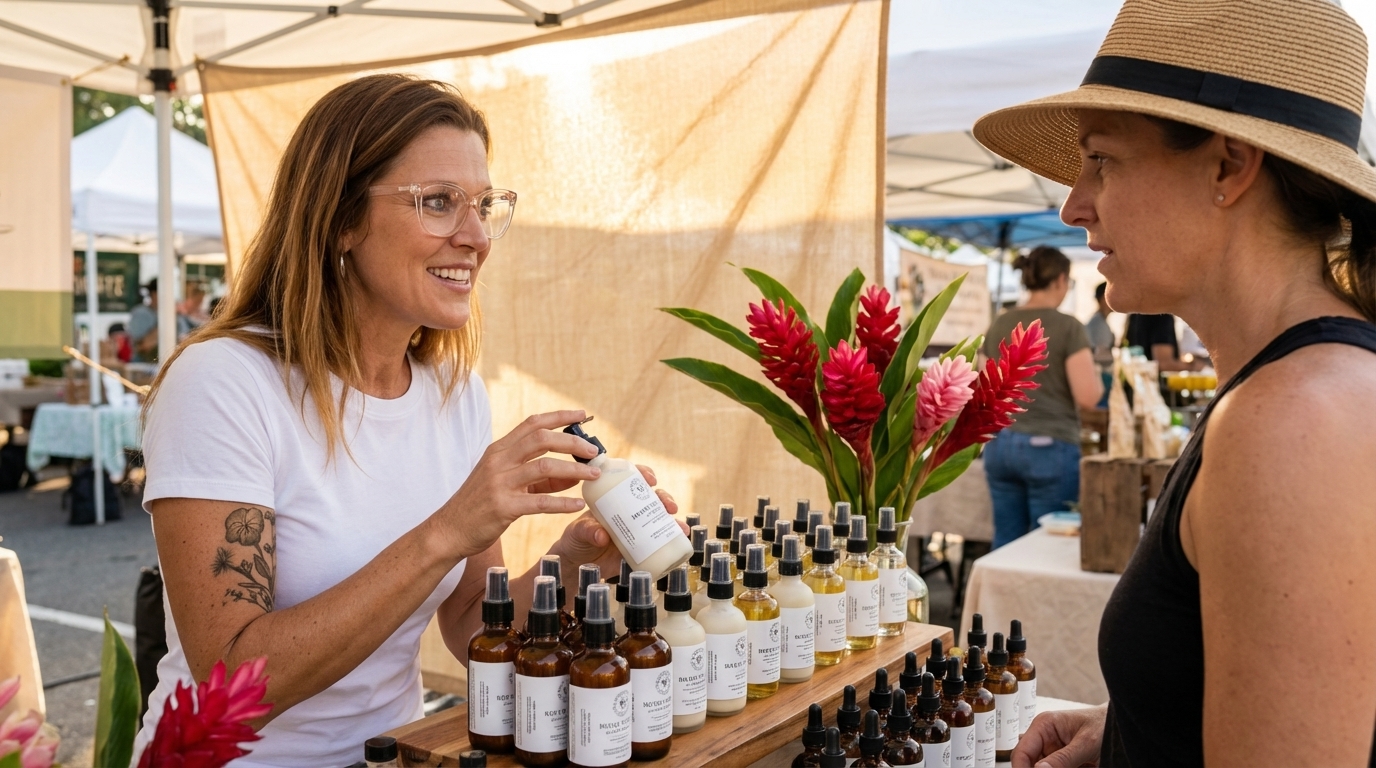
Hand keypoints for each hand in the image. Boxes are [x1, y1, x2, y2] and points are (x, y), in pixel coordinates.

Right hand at [436, 410, 601, 559]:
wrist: (449, 530)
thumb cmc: (479, 505)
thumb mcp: (503, 481)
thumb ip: (537, 477)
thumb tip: (572, 474)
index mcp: (499, 450)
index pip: (532, 423)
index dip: (560, 416)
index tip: (583, 415)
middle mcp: (499, 461)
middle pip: (541, 439)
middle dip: (572, 441)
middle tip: (594, 451)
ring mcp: (500, 483)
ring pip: (544, 467)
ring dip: (574, 470)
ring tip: (594, 475)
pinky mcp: (503, 507)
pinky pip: (540, 502)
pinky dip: (563, 503)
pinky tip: (578, 505)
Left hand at [552, 465, 683, 576]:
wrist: (576, 564)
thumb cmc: (575, 540)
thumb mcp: (578, 531)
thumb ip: (587, 531)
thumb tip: (602, 536)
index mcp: (614, 499)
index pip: (631, 480)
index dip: (643, 475)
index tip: (649, 479)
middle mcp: (628, 511)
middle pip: (651, 498)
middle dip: (664, 498)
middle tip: (668, 506)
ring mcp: (636, 528)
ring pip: (659, 518)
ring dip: (673, 520)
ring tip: (680, 527)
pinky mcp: (640, 546)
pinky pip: (659, 540)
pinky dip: (672, 539)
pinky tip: (681, 540)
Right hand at [1012, 704, 1106, 767]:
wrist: (1121, 727)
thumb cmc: (1105, 724)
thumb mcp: (1086, 743)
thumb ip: (1063, 758)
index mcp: (1043, 726)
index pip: (1021, 752)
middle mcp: (1044, 738)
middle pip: (1030, 765)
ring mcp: (1052, 751)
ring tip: (1080, 765)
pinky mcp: (1062, 762)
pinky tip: (1083, 766)